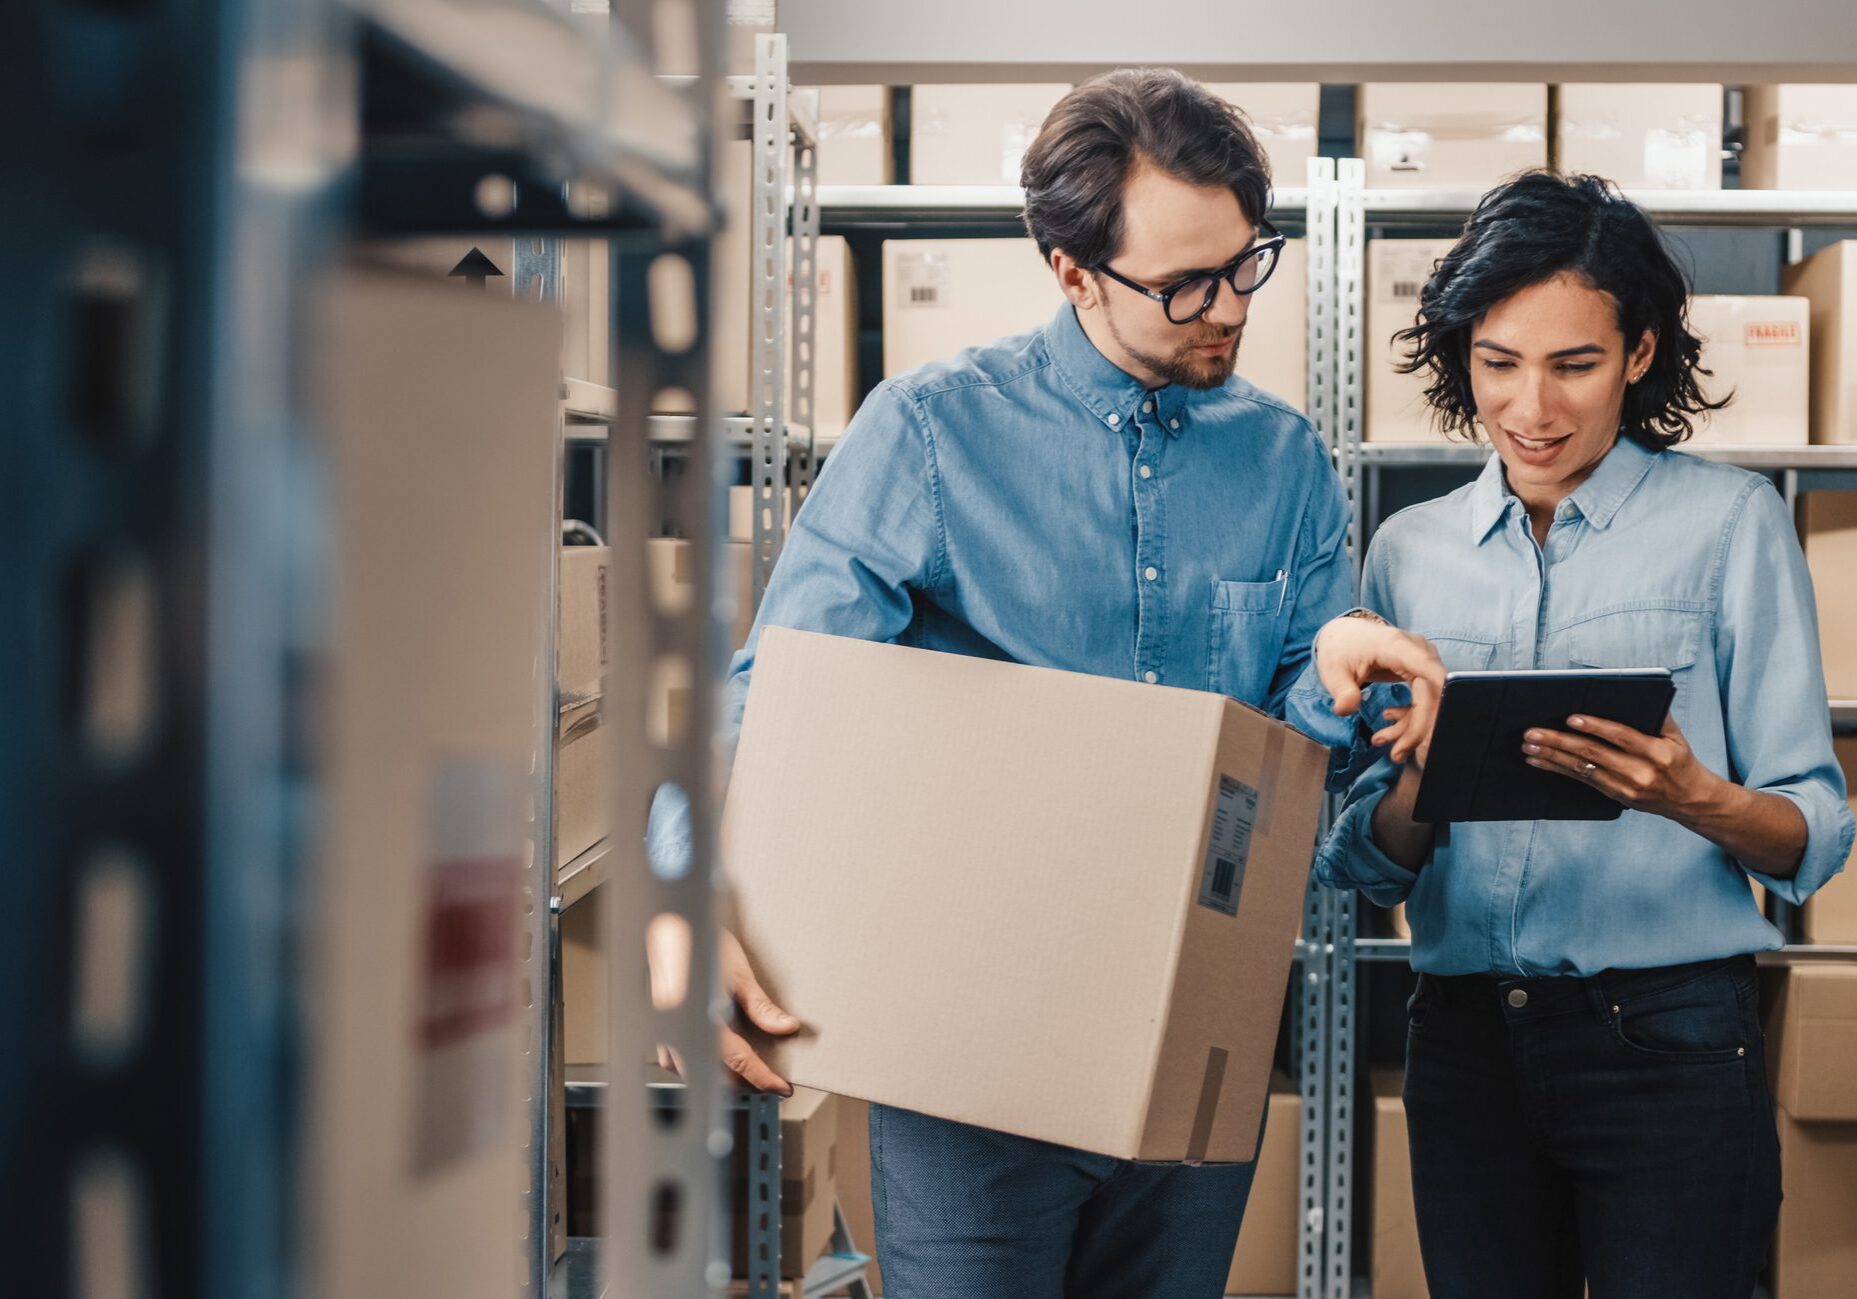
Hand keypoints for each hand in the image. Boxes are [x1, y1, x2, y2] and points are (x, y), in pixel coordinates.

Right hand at [648, 921, 799, 1094]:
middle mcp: (678, 1029)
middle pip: (715, 1074)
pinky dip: (699, 1064)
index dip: (762, 1077)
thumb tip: (785, 1026)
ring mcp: (664, 1031)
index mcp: (700, 1016)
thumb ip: (761, 1006)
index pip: (737, 1060)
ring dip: (721, 1076)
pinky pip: (677, 1059)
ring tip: (746, 1070)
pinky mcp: (658, 1027)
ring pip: (694, 1071)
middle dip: (744, 1082)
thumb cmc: (697, 942)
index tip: (779, 1086)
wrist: (668, 925)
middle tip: (769, 1080)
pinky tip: (712, 1056)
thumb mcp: (737, 972)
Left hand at [1314, 616, 1445, 764]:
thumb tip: (1345, 709)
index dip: (1441, 694)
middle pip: (1432, 693)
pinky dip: (1412, 719)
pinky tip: (1389, 728)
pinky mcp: (1422, 671)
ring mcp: (1423, 660)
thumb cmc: (1340, 650)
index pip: (1428, 669)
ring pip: (1432, 700)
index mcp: (1396, 645)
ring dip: (1413, 728)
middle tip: (1397, 754)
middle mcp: (1417, 650)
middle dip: (1418, 729)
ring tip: (1385, 744)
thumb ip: (1341, 691)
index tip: (1443, 723)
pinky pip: (1426, 699)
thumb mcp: (1333, 671)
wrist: (1344, 636)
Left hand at [1521, 713, 1721, 820]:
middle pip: (1593, 754)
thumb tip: (1633, 690)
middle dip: (1559, 741)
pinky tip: (1539, 761)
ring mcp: (1626, 787)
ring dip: (1551, 756)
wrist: (1690, 800)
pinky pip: (1581, 780)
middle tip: (1533, 732)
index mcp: (1657, 753)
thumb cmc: (1680, 760)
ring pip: (1582, 769)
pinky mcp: (1615, 796)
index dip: (1595, 727)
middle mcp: (1640, 772)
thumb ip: (1658, 715)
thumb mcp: (1676, 736)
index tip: (1570, 718)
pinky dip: (1557, 769)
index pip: (1621, 737)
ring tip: (1529, 745)